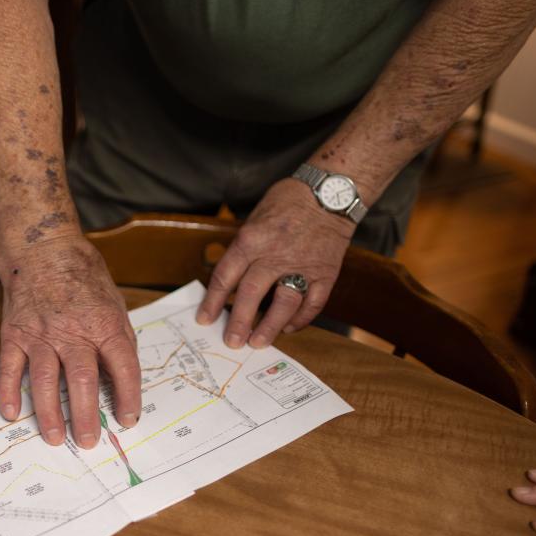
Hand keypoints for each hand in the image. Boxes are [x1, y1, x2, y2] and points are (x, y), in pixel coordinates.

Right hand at [0, 235, 140, 448]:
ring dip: (50, 413)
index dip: (128, 397)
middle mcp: (72, 332)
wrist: (43, 248)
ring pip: (45, 380)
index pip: (123, 368)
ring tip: (56, 438)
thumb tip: (123, 379)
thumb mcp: (115, 303)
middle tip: (90, 441)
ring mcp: (40, 334)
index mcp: (104, 324)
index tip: (128, 420)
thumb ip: (119, 340)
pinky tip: (12, 414)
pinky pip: (10, 368)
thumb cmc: (84, 276)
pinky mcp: (15, 334)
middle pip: (82, 381)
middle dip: (86, 416)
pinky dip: (9, 392)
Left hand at [196, 178, 353, 347]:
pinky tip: (289, 328)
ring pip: (283, 304)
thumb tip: (229, 280)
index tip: (205, 319)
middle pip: (250, 294)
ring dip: (269, 327)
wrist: (330, 192)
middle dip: (239, 322)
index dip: (213, 301)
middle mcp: (274, 254)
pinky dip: (301, 319)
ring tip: (258, 343)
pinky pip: (313, 303)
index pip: (225, 276)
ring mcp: (302, 265)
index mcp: (251, 239)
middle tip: (232, 342)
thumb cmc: (288, 201)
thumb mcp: (256, 218)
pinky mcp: (325, 273)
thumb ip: (244, 248)